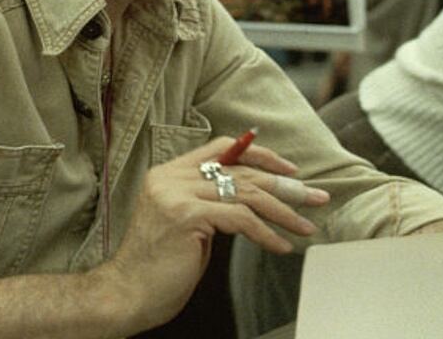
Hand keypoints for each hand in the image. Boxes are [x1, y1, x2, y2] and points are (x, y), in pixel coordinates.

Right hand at [94, 136, 329, 332]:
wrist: (126, 293)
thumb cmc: (158, 265)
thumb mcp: (186, 222)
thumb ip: (210, 201)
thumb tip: (254, 197)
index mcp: (170, 172)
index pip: (223, 148)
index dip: (261, 155)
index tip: (291, 171)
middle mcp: (172, 177)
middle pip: (242, 171)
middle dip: (285, 186)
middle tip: (316, 197)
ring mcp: (177, 194)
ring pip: (246, 193)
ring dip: (283, 211)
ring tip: (306, 226)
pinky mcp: (187, 216)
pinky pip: (241, 220)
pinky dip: (266, 234)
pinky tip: (281, 246)